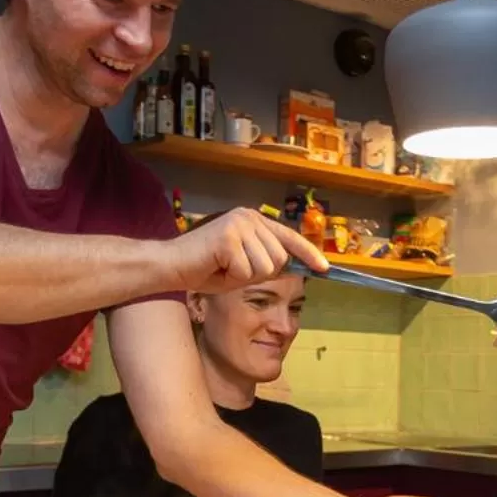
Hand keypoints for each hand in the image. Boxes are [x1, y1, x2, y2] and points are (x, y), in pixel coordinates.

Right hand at [161, 207, 326, 292]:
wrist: (170, 266)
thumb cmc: (205, 268)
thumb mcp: (242, 265)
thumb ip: (264, 262)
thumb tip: (290, 267)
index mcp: (254, 221)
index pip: (289, 238)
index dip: (309, 254)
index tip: (325, 268)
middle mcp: (250, 217)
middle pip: (279, 259)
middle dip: (258, 273)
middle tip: (231, 270)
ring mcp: (239, 224)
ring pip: (265, 267)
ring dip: (244, 277)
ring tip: (223, 268)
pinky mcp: (228, 236)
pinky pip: (246, 271)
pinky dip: (231, 278)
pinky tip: (215, 267)